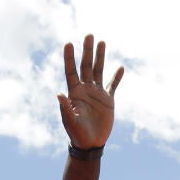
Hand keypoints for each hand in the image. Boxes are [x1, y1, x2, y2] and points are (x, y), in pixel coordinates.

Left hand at [58, 34, 123, 149]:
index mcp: (74, 93)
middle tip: (89, 35)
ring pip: (98, 70)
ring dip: (100, 57)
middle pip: (85, 66)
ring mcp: (96, 93)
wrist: (90, 144)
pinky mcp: (107, 100)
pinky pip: (113, 85)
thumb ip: (65, 108)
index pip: (71, 71)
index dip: (69, 58)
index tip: (68, 43)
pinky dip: (117, 77)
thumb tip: (59, 94)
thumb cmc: (76, 134)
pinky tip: (120, 67)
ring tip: (102, 42)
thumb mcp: (70, 122)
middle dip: (87, 51)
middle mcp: (85, 89)